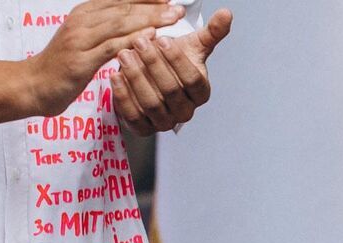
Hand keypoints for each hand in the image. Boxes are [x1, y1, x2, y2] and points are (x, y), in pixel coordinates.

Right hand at [25, 1, 186, 116]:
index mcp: (84, 13)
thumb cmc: (62, 65)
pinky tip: (150, 40)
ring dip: (148, 20)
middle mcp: (82, 20)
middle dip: (152, 7)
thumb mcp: (83, 39)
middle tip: (177, 8)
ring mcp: (80, 39)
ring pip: (119, 24)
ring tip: (171, 19)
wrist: (33, 84)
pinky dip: (131, 41)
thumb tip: (134, 25)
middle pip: (123, 8)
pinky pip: (111, 47)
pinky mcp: (81, 60)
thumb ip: (105, 29)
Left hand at [113, 8, 233, 133]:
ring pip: (152, 104)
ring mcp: (164, 122)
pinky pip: (134, 116)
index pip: (193, 80)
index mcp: (200, 92)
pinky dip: (123, 96)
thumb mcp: (191, 45)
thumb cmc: (170, 59)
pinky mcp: (144, 128)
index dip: (178, 60)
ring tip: (123, 54)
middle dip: (153, 65)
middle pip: (171, 91)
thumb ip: (211, 32)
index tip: (163, 39)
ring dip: (137, 78)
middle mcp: (185, 111)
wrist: (148, 77)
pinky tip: (115, 75)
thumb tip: (227, 13)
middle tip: (138, 42)